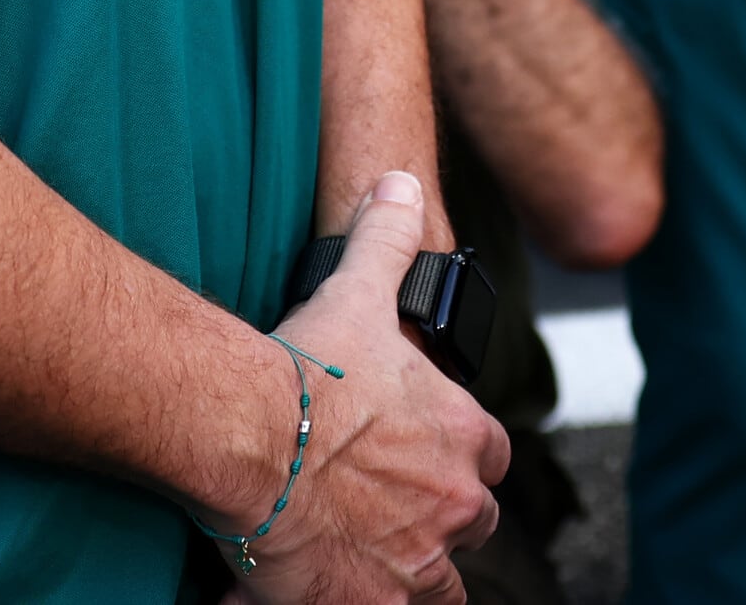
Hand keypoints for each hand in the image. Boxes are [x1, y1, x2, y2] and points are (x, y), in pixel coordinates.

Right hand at [234, 171, 506, 601]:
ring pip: (439, 584)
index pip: (491, 459)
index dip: (460, 459)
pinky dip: (360, 603)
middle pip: (469, 524)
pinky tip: (316, 586)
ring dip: (407, 571)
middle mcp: (455, 503)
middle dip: (435, 519)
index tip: (421, 456)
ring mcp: (419, 562)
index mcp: (464, 437)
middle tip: (378, 509)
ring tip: (354, 556)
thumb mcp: (359, 288)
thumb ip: (388, 235)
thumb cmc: (307, 367)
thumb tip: (401, 183)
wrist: (254, 434)